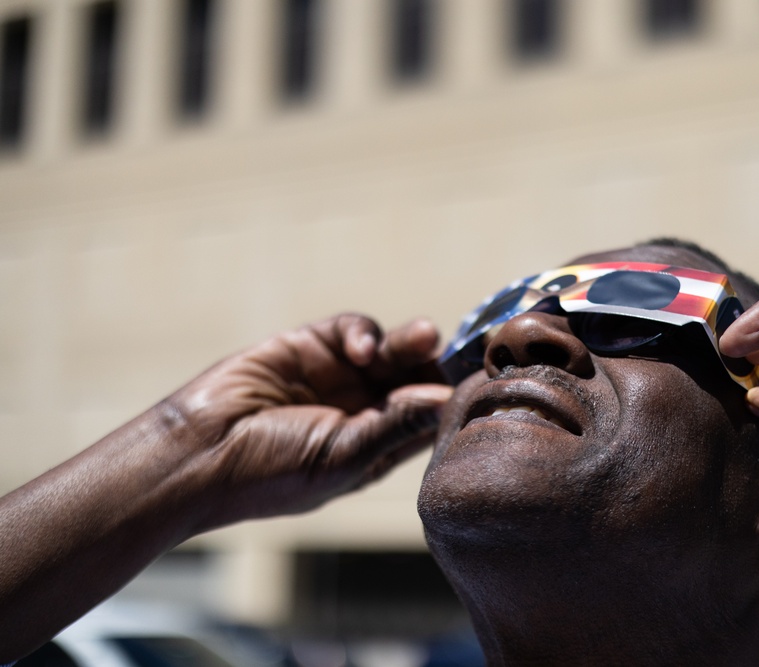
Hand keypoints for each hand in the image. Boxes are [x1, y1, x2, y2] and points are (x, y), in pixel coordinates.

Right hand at [0, 314, 452, 659]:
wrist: (200, 452)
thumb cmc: (271, 473)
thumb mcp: (342, 456)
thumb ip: (395, 426)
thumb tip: (446, 399)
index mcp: (378, 444)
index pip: (429, 414)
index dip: (452, 397)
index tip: (478, 382)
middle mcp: (364, 408)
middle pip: (416, 376)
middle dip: (434, 363)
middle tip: (450, 352)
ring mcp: (339, 375)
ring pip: (391, 349)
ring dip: (410, 341)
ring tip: (422, 335)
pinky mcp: (311, 346)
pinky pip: (353, 330)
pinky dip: (362, 333)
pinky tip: (360, 350)